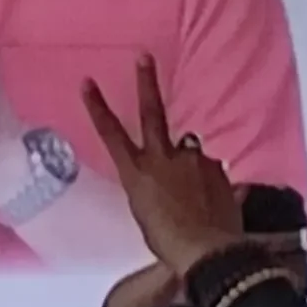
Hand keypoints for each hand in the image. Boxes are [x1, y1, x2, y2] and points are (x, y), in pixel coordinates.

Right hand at [79, 55, 247, 273]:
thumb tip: (175, 174)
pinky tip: (211, 202)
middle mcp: (162, 159)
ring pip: (188, 149)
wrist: (206, 249)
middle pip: (152, 113)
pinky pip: (210, 170)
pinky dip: (209, 180)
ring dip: (188, 162)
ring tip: (192, 191)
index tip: (88, 81)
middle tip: (144, 56)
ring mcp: (192, 161)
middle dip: (146, 83)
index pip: (111, 134)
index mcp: (136, 173)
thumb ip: (156, 186)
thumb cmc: (166, 241)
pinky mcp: (218, 169)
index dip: (98, 107)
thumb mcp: (147, 214)